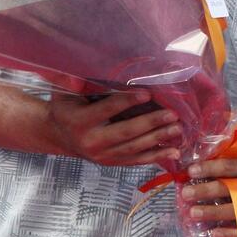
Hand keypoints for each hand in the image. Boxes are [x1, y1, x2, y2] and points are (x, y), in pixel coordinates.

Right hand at [48, 90, 181, 165]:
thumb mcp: (62, 93)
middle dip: (151, 122)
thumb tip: (81, 73)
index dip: (127, 102)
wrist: (59, 136)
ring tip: (177, 128)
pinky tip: (174, 150)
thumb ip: (70, 83)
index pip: (107, 110)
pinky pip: (136, 161)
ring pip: (134, 148)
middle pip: (126, 132)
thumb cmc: (65, 108)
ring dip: (158, 138)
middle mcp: (91, 141)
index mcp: (79, 121)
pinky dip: (156, 156)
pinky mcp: (111, 163)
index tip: (148, 94)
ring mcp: (102, 155)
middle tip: (172, 114)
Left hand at [180, 158, 236, 236]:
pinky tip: (213, 233)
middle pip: (230, 188)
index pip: (230, 166)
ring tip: (192, 213)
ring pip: (235, 210)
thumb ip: (229, 166)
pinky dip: (228, 234)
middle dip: (205, 191)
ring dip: (211, 212)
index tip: (191, 171)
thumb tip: (197, 168)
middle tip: (186, 194)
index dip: (210, 168)